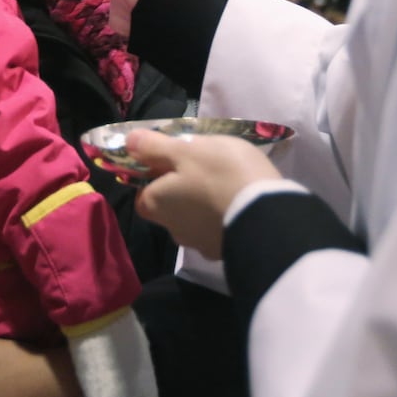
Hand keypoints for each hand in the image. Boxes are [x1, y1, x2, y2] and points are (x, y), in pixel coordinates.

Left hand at [130, 130, 282, 259]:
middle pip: (170, 207)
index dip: (155, 176)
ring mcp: (200, 245)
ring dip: (205, 205)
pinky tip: (241, 203)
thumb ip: (155, 146)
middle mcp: (172, 230)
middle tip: (206, 168)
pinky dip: (224, 217)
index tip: (175, 161)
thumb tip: (128, 143)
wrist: (268, 219)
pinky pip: (219, 230)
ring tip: (228, 184)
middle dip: (182, 190)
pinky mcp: (226, 253)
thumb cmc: (221, 175)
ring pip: (195, 219)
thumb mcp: (186, 149)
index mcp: (156, 204)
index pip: (144, 194)